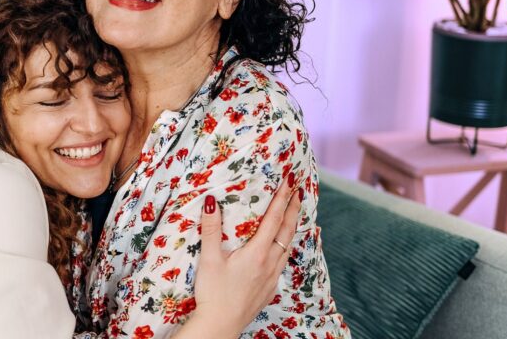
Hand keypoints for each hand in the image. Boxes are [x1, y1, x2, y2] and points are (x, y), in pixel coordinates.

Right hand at [190, 179, 300, 337]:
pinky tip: (282, 249)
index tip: (290, 182)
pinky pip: (283, 262)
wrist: (220, 326)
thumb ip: (211, 229)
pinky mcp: (269, 289)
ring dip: (292, 228)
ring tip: (295, 215)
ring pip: (287, 247)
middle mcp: (269, 264)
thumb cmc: (213, 293)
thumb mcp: (209, 259)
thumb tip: (211, 202)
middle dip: (293, 210)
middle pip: (287, 232)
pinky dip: (286, 247)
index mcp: (257, 253)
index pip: (274, 220)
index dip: (283, 199)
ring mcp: (272, 278)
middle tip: (298, 191)